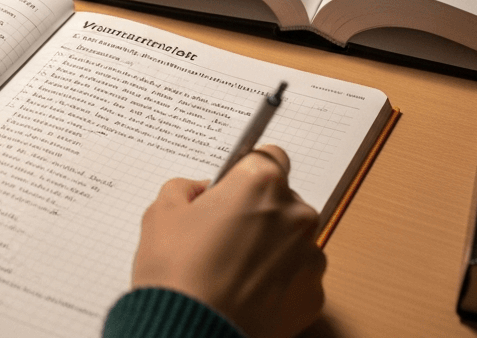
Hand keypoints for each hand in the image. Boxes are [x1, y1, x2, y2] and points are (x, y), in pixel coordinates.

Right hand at [130, 145, 325, 337]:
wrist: (189, 333)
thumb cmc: (176, 271)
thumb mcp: (160, 213)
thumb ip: (184, 188)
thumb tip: (201, 191)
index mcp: (261, 183)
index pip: (268, 157)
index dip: (246, 174)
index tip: (230, 191)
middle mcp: (295, 213)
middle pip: (282, 200)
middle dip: (258, 212)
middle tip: (223, 236)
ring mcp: (311, 256)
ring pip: (292, 240)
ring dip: (271, 248)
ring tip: (232, 271)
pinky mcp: (315, 294)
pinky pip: (298, 277)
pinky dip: (278, 283)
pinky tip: (246, 294)